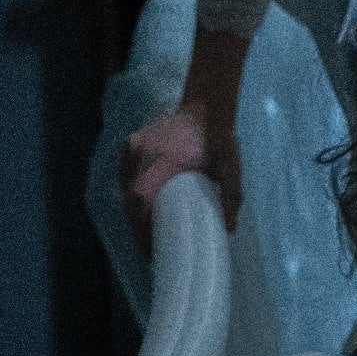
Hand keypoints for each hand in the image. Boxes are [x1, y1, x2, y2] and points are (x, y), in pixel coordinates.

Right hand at [120, 105, 242, 252]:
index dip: (142, 235)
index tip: (151, 253)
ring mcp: (133, 150)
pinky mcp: (134, 143)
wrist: (206, 102)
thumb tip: (229, 228)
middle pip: (129, 202)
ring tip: (146, 229)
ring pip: (125, 188)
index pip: (140, 210)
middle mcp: (138, 160)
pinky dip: (132, 190)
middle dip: (138, 226)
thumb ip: (230, 196)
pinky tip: (143, 203)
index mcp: (157, 169)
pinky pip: (127, 173)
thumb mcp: (229, 167)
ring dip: (133, 209)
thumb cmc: (218, 136)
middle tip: (150, 246)